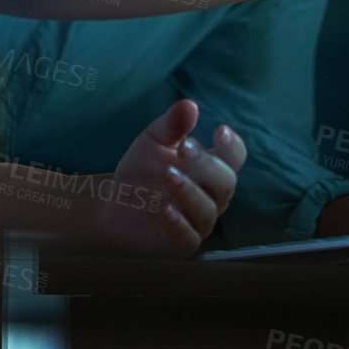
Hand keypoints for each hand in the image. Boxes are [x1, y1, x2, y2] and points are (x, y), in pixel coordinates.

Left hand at [91, 99, 245, 255]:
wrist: (113, 205)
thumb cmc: (142, 171)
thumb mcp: (153, 141)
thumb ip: (171, 125)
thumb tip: (189, 105)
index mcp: (210, 168)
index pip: (235, 157)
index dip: (232, 146)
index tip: (220, 131)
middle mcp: (211, 196)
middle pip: (226, 182)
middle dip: (207, 164)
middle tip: (184, 149)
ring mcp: (197, 221)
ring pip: (207, 210)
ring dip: (189, 191)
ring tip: (168, 174)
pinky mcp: (180, 244)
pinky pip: (188, 238)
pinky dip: (179, 225)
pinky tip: (165, 210)